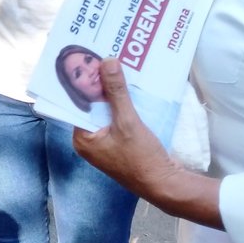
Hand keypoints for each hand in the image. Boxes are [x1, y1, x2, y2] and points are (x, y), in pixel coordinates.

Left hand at [72, 58, 178, 199]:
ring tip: (117, 66)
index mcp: (82, 138)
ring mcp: (105, 143)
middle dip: (99, 84)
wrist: (166, 186)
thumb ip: (116, 92)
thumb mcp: (128, 122)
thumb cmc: (142, 158)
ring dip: (113, 93)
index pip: (77, 103)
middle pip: (92, 105)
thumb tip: (107, 61)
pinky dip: (122, 105)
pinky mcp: (121, 143)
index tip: (89, 58)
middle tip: (104, 56)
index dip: (84, 81)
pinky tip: (130, 88)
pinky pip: (117, 118)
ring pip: (106, 110)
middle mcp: (90, 141)